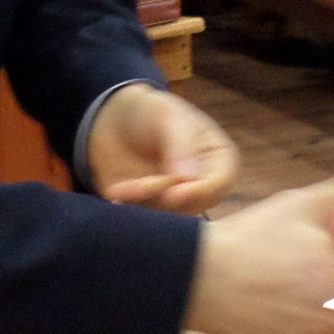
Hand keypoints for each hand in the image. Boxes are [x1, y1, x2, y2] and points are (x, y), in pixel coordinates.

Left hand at [87, 84, 236, 215]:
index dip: (200, 191)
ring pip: (170, 216)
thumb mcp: (168, 117)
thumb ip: (181, 145)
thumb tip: (190, 178)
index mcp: (218, 159)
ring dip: (145, 205)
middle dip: (166, 197)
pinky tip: (117, 195)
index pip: (220, 183)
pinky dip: (131, 210)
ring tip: (122, 188)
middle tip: (139, 186)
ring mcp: (177, 201)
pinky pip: (147, 221)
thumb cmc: (149, 112)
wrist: (113, 120)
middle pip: (196, 204)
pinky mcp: (152, 211)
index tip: (174, 194)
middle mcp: (202, 185)